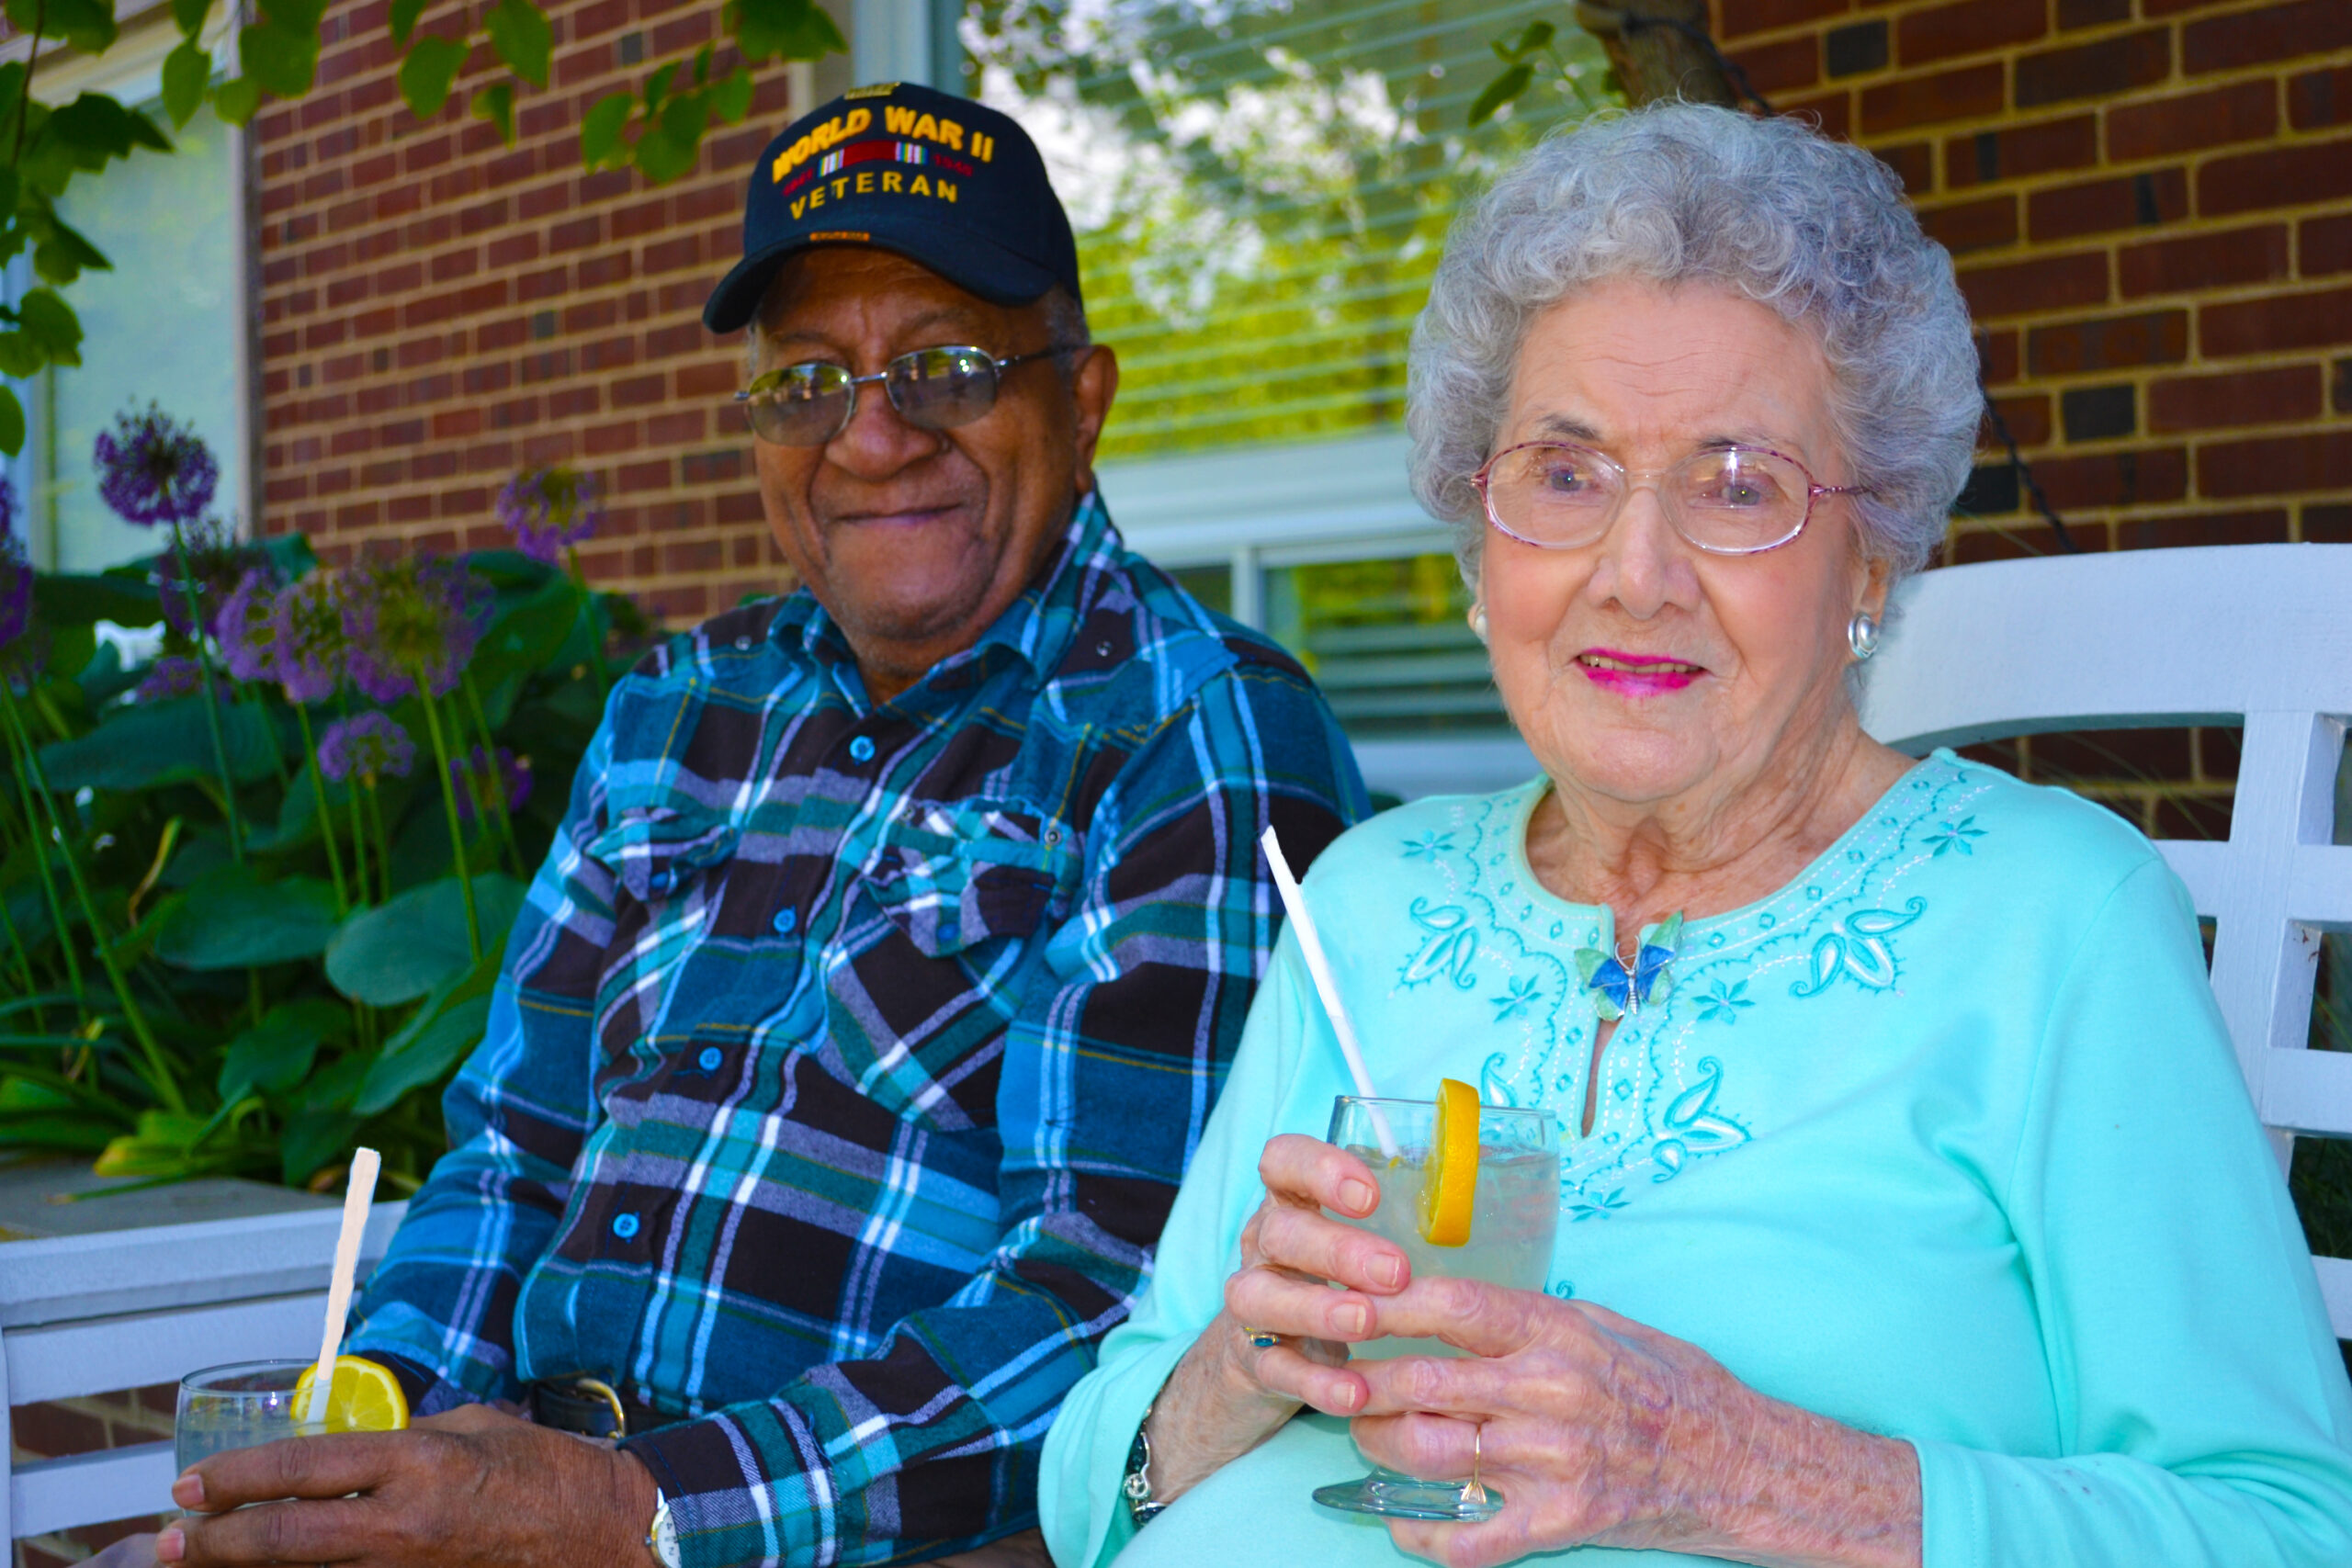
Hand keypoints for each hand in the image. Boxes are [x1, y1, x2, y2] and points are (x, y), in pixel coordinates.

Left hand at [158, 1402, 660, 1567]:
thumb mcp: (472, 1428)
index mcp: (421, 1462)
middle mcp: (407, 1521)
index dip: (238, 1477)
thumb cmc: (549, 1471)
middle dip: (217, 1541)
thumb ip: (403, 1442)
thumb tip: (348, 1456)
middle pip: (287, 1539)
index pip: (305, 1467)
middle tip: (170, 1539)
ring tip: (203, 1563)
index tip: (194, 1483)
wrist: (608, 1531)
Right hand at [1144, 1133, 1412, 1503]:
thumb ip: (1398, 1225)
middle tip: (1395, 1272)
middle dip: (1337, 1249)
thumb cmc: (1334, 1280)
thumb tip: (1477, 1210)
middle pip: (1280, 1232)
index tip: (1370, 1196)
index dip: (1318, 1169)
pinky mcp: (1251, 1360)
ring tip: (1365, 1322)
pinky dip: (1314, 1382)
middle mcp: (1263, 1247)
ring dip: (1315, 1309)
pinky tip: (1355, 1393)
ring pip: (1259, 1297)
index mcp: (1290, 1204)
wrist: (1268, 1352)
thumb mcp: (1354, 1242)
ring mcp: (1252, 1303)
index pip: (1283, 1161)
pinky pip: (1274, 1369)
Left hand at [1349, 1277, 1920, 1567]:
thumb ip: (1528, 1315)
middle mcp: (1548, 1392)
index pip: (1448, 1306)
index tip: (1341, 1298)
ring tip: (1363, 1435)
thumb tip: (1451, 1300)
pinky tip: (1402, 1525)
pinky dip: (1423, 1536)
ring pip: (1429, 1453)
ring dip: (1379, 1446)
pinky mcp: (1559, 1523)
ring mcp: (1552, 1462)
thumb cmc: (1670, 1385)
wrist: (1740, 1464)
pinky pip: (1469, 1538)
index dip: (1382, 1303)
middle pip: (1421, 1381)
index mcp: (1557, 1332)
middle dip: (1361, 1381)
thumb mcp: (1603, 1323)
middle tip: (1332, 1377)